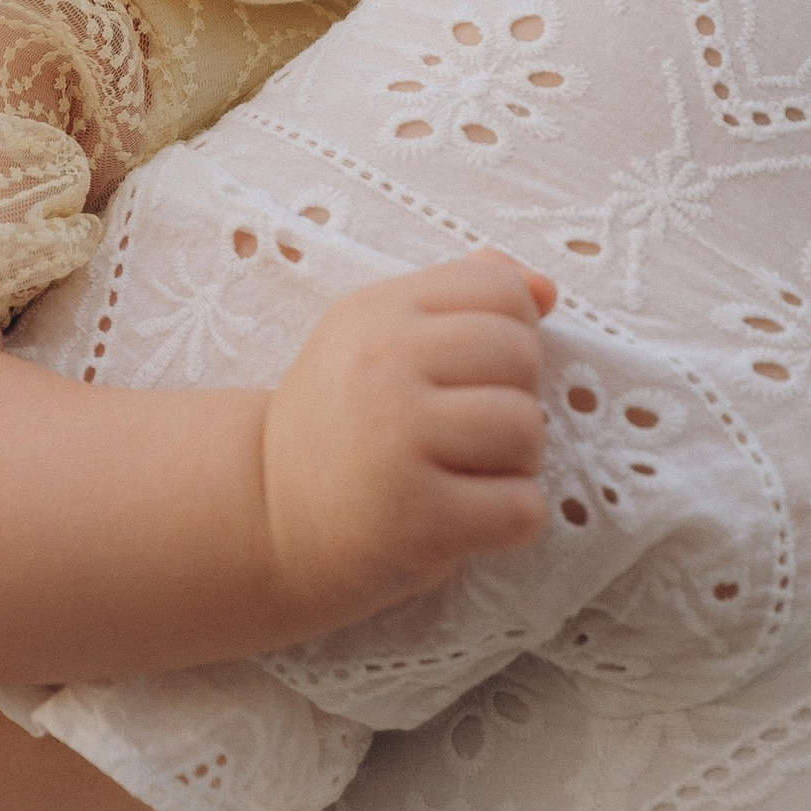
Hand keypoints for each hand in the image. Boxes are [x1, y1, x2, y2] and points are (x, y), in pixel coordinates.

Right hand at [258, 250, 557, 633]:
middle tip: (469, 431)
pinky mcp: (416, 519)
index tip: (473, 371)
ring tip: (468, 473)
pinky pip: (522, 509)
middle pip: (521, 356)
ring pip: (527, 430)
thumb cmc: (342, 424)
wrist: (266, 517)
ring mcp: (397, 441)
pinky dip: (510, 521)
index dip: (511, 331)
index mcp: (379, 312)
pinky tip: (466, 517)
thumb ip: (459, 298)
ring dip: (516, 463)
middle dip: (516, 397)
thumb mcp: (378, 337)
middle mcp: (383, 366)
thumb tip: (544, 289)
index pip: (501, 290)